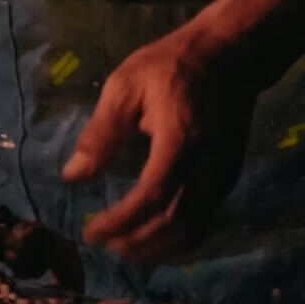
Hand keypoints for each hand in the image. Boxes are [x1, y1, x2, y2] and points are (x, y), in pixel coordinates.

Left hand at [62, 25, 256, 263]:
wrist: (232, 54)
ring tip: (122, 247)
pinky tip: (150, 235)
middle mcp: (208, 167)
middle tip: (102, 245)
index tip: (90, 231)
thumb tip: (72, 175)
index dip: (121, 222)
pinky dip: (174, 238)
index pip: (152, 197)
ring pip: (192, 231)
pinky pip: (203, 222)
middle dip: (136, 243)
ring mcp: (223, 176)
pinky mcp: (227, 178)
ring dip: (156, 249)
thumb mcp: (127, 85)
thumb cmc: (173, 65)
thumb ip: (101, 133)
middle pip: (175, 225)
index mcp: (181, 141)